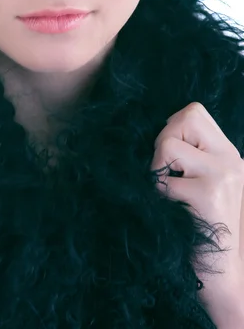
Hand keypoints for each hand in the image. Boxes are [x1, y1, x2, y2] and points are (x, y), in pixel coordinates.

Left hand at [151, 102, 243, 320]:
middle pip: (183, 119)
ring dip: (158, 173)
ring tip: (172, 197)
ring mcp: (222, 177)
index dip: (172, 128)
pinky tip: (174, 214)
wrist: (221, 276)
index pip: (193, 112)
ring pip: (167, 146)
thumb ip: (190, 154)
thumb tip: (158, 127)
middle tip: (170, 176)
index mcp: (229, 154)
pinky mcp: (208, 197)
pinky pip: (162, 181)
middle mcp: (230, 160)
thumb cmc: (199, 226)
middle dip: (164, 144)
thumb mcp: (204, 181)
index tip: (171, 158)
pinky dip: (158, 198)